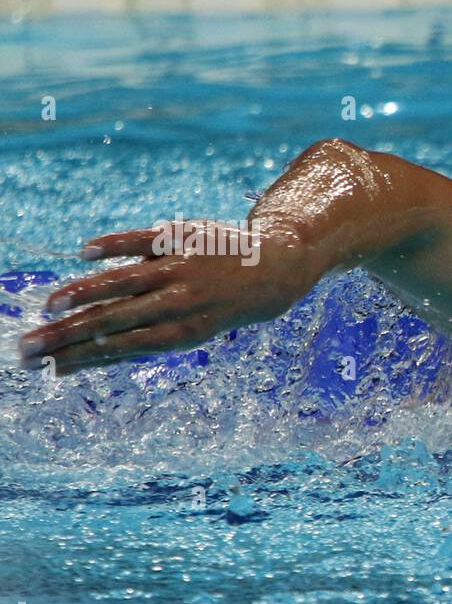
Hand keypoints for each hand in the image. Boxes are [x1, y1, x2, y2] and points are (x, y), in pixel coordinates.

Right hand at [18, 220, 317, 374]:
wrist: (273, 268)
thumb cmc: (216, 305)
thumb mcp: (186, 330)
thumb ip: (135, 341)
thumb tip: (79, 360)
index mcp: (180, 332)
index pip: (119, 348)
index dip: (79, 358)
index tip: (42, 367)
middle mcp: (179, 303)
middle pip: (113, 322)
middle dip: (66, 337)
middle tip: (26, 348)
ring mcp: (179, 269)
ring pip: (123, 283)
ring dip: (82, 295)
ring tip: (49, 307)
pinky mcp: (180, 236)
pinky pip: (142, 240)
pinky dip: (114, 245)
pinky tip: (83, 253)